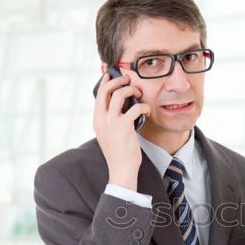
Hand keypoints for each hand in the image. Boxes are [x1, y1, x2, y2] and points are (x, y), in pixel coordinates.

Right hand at [93, 72, 150, 190]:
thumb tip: (121, 108)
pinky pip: (135, 108)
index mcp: (97, 120)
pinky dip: (143, 106)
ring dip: (131, 90)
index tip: (113, 74)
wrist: (121, 169)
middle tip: (128, 80)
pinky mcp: (124, 126)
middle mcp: (101, 119)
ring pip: (119, 94)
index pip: (99, 95)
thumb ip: (111, 121)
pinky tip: (147, 110)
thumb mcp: (109, 135)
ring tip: (139, 93)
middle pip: (107, 90)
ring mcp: (111, 122)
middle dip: (118, 80)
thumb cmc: (118, 153)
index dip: (106, 82)